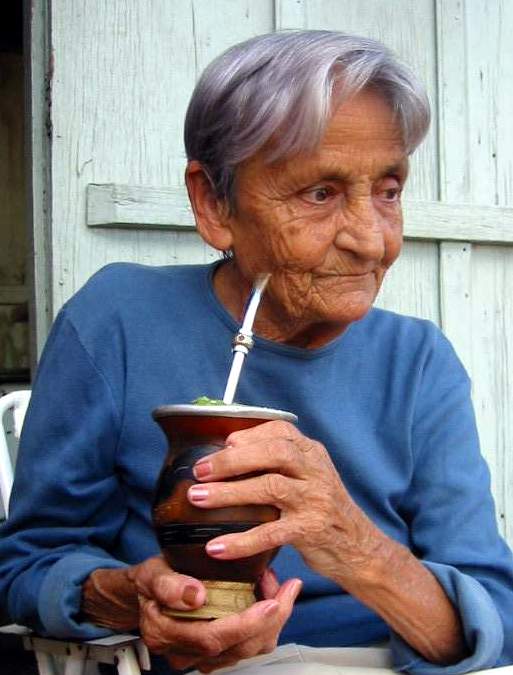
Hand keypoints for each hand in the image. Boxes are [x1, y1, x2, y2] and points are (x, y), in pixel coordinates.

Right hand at [129, 556, 301, 672]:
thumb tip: (194, 596)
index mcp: (166, 634)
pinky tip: (269, 596)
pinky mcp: (217, 651)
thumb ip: (169, 585)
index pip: (213, 638)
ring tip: (277, 586)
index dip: (246, 623)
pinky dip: (266, 623)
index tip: (271, 603)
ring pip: (249, 649)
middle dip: (271, 619)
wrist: (148, 592)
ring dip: (272, 620)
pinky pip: (249, 645)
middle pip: (238, 647)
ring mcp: (202, 656)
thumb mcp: (153, 573)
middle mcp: (185, 652)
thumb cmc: (152, 581)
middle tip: (287, 588)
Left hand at [188, 421, 385, 582]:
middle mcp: (316, 471)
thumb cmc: (322, 509)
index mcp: (313, 453)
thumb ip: (280, 463)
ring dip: (229, 493)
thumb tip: (227, 454)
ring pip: (270, 487)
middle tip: (200, 470)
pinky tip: (217, 547)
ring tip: (198, 498)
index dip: (248, 435)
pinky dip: (241, 541)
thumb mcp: (309, 476)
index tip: (223, 444)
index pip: (281, 431)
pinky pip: (271, 533)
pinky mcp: (312, 530)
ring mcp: (315, 499)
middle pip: (273, 454)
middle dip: (232, 460)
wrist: (359, 547)